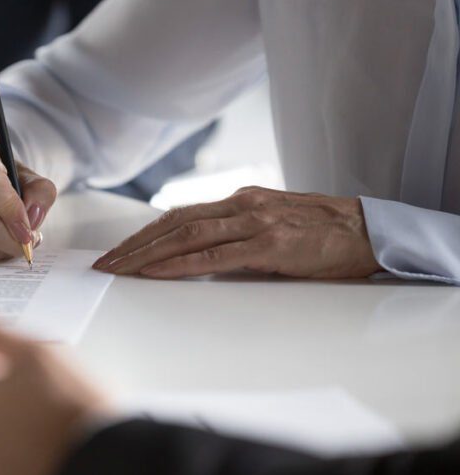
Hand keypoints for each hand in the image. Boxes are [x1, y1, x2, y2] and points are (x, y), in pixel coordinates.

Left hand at [93, 186, 382, 279]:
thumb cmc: (323, 236)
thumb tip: (198, 258)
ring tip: (118, 271)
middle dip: (133, 245)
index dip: (144, 234)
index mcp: (240, 201)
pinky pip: (214, 255)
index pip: (179, 216)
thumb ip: (237, 237)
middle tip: (104, 264)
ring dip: (146, 255)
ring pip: (186, 236)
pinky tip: (156, 273)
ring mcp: (255, 222)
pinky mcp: (269, 245)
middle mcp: (241, 205)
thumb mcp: (274, 228)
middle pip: (173, 223)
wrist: (371, 232)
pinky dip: (180, 264)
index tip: (117, 252)